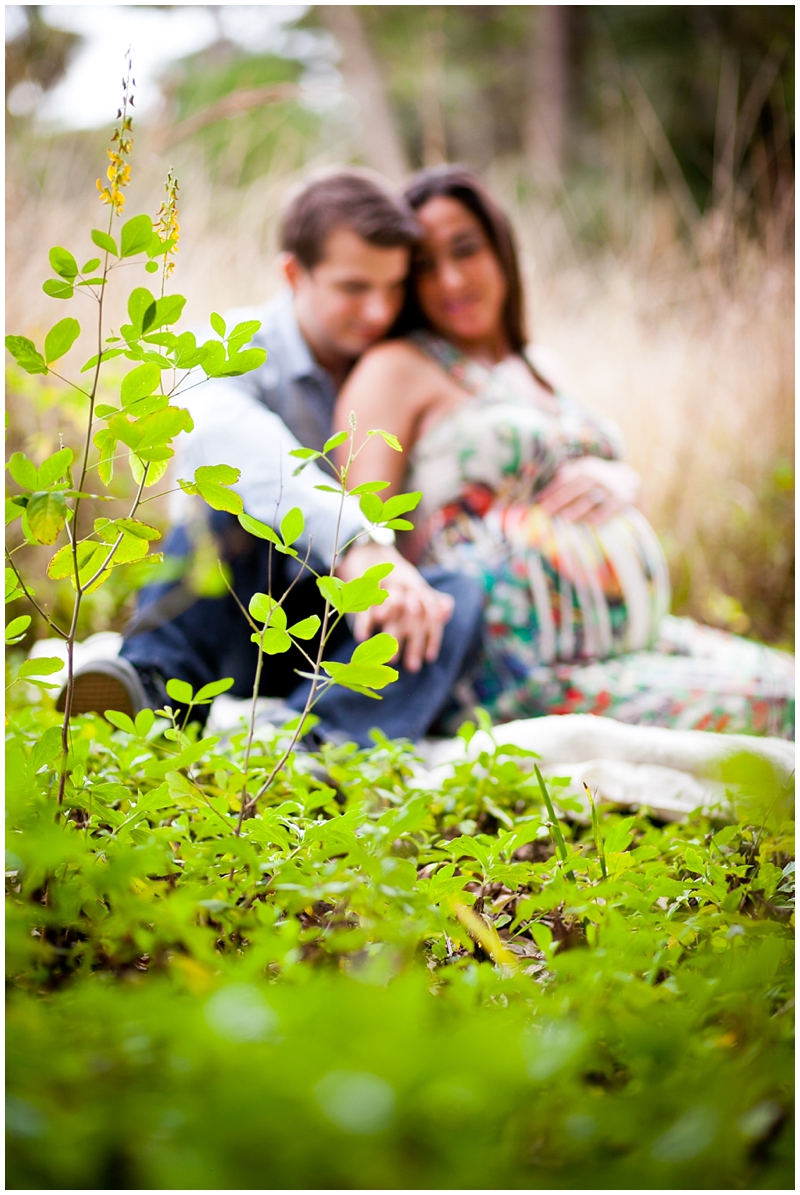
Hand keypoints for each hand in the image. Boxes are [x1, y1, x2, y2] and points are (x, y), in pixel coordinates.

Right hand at [335, 542, 453, 672]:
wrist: (366, 549)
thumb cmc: (391, 575)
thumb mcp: (412, 585)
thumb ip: (430, 598)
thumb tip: (446, 610)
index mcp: (417, 586)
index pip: (432, 613)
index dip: (433, 636)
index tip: (430, 658)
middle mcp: (405, 583)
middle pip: (415, 616)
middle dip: (415, 643)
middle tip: (412, 667)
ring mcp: (384, 583)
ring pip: (392, 609)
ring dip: (392, 636)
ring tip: (391, 659)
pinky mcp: (363, 583)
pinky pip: (365, 604)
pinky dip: (364, 623)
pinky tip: (363, 639)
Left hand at [535, 457, 640, 524]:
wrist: (632, 483)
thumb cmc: (598, 486)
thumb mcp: (584, 478)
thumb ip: (567, 484)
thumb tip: (540, 501)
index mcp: (585, 467)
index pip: (566, 477)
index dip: (552, 489)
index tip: (538, 501)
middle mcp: (598, 474)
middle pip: (578, 485)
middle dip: (561, 498)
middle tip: (547, 512)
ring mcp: (612, 485)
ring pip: (593, 496)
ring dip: (579, 507)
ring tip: (566, 518)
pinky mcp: (625, 497)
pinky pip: (612, 506)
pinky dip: (602, 514)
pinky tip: (592, 523)